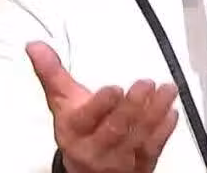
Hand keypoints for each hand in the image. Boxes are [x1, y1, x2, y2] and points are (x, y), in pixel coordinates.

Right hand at [26, 42, 179, 172]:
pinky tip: (171, 112)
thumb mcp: (62, 103)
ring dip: (155, 113)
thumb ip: (52, 73)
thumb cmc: (77, 130)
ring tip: (167, 90)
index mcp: (75, 131)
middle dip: (132, 107)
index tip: (114, 88)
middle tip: (145, 83)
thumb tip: (35, 45)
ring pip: (138, 137)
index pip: (86, 120)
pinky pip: (154, 149)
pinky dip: (164, 131)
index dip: (101, 105)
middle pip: (115, 129)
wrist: (86, 167)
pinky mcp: (141, 165)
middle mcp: (96, 148)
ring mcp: (120, 159)